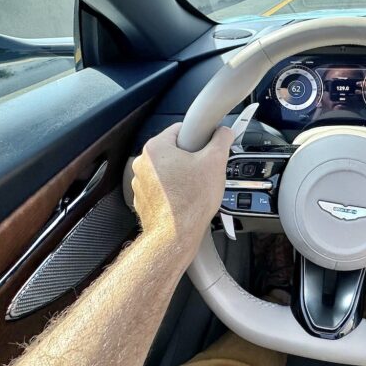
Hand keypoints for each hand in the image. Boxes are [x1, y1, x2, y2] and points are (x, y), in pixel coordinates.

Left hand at [131, 123, 233, 253]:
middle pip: (174, 151)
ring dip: (181, 175)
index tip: (207, 147)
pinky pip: (162, 188)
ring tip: (195, 188)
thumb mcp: (215, 162)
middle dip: (190, 159)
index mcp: (156, 148)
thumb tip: (223, 132)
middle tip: (204, 171)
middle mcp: (143, 164)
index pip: (181, 129)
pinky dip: (173, 191)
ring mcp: (141, 183)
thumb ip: (221, 140)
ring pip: (168, 170)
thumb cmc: (191, 202)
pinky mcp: (144, 199)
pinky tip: (185, 199)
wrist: (176, 235)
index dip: (199, 137)